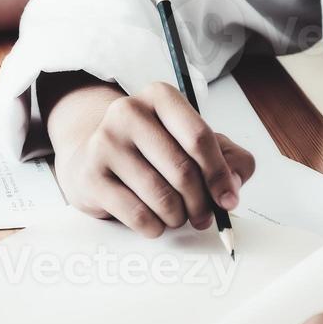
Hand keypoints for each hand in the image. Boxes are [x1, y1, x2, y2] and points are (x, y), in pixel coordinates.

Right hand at [45, 79, 254, 236]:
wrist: (94, 158)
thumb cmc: (152, 151)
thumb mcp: (194, 144)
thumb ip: (229, 159)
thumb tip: (231, 188)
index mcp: (160, 97)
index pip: (199, 137)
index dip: (219, 174)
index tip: (228, 199)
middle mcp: (128, 111)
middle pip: (182, 171)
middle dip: (201, 203)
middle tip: (204, 216)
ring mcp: (105, 142)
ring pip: (162, 197)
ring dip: (178, 217)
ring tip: (176, 215)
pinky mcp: (91, 176)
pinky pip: (138, 215)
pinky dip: (155, 227)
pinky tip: (153, 221)